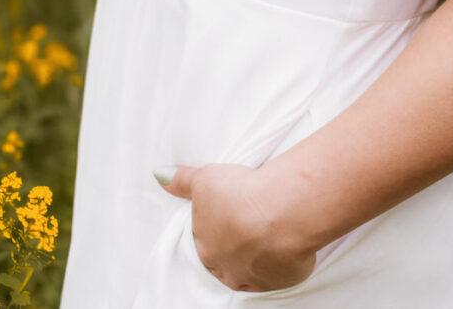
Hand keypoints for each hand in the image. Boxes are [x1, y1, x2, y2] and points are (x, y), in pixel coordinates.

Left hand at [160, 163, 316, 292]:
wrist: (280, 212)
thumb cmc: (241, 196)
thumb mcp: (205, 179)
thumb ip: (182, 180)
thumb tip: (160, 174)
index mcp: (208, 249)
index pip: (207, 244)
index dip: (218, 229)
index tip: (232, 216)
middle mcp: (230, 269)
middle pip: (231, 260)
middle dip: (239, 245)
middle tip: (254, 224)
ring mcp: (259, 277)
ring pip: (258, 270)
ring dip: (264, 256)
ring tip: (275, 234)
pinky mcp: (287, 278)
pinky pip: (286, 272)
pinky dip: (289, 260)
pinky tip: (293, 243)